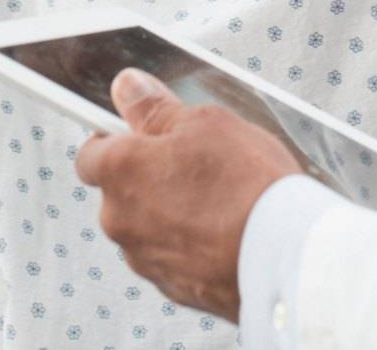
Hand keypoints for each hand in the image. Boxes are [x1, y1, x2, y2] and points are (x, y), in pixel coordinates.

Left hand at [75, 68, 303, 322]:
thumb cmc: (247, 183)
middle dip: (150, 177)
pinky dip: (190, 244)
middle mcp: (120, 219)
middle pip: (122, 192)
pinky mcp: (172, 288)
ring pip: (148, 226)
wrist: (284, 254)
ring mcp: (144, 259)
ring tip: (220, 200)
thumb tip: (128, 88)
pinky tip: (225, 232)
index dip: (118, 140)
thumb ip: (156, 108)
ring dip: (171, 213)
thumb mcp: (205, 122)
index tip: (142, 134)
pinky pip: (172, 256)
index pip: (92, 153)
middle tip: (196, 163)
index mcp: (119, 172)